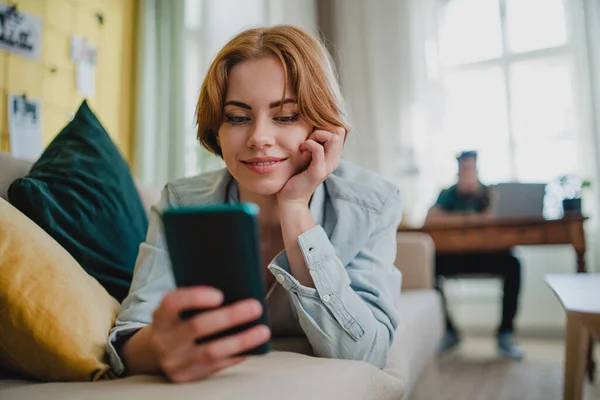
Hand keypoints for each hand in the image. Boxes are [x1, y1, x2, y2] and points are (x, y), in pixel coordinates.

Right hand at [149, 287, 270, 382]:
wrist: (157, 352)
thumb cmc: (178, 321)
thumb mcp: (178, 309)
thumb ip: (198, 299)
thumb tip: (237, 287)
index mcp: (161, 316)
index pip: (172, 302)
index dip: (195, 297)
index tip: (220, 295)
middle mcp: (164, 340)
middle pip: (197, 326)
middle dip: (229, 316)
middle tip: (255, 306)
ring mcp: (175, 361)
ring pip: (212, 351)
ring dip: (241, 340)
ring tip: (263, 331)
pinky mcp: (187, 377)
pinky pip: (217, 366)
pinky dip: (238, 354)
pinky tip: (254, 347)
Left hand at [278, 127, 345, 204]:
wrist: (291, 197)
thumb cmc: (296, 174)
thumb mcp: (307, 156)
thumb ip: (313, 144)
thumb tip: (313, 127)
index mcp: (332, 157)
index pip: (339, 132)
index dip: (326, 129)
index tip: (311, 136)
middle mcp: (333, 161)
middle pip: (338, 133)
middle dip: (322, 130)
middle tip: (307, 139)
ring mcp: (327, 167)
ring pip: (333, 139)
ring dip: (316, 136)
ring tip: (305, 144)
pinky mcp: (318, 172)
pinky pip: (319, 150)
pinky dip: (310, 144)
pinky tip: (302, 148)